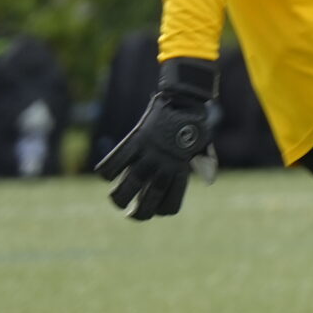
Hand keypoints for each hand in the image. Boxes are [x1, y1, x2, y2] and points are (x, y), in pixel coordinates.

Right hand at [97, 57, 218, 219]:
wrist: (186, 98)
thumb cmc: (195, 123)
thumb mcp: (203, 145)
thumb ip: (204, 161)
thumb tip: (208, 173)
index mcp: (180, 171)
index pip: (170, 205)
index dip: (160, 211)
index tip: (153, 208)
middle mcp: (165, 165)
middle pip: (148, 200)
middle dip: (138, 213)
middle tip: (130, 214)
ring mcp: (150, 153)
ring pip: (130, 184)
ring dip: (119, 197)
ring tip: (115, 200)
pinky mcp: (137, 139)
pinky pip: (117, 160)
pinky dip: (107, 170)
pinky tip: (104, 173)